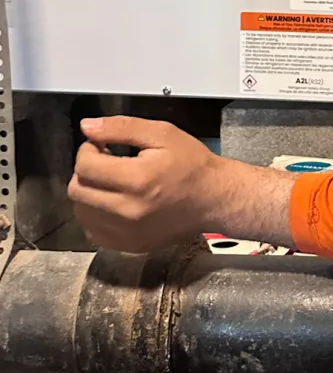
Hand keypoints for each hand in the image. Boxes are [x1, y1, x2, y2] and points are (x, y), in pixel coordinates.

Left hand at [69, 116, 294, 253]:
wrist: (214, 200)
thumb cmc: (192, 164)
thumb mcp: (162, 134)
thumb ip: (122, 127)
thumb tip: (87, 127)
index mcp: (137, 180)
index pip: (85, 166)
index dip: (88, 149)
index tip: (102, 146)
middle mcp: (128, 211)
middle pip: (77, 190)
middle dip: (86, 171)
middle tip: (105, 162)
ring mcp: (127, 233)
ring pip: (82, 212)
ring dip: (89, 193)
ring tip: (111, 182)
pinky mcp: (129, 245)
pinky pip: (93, 231)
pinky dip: (96, 216)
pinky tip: (113, 203)